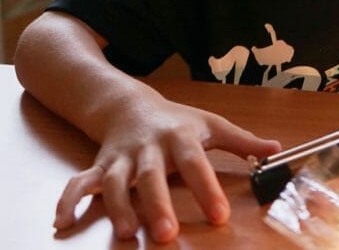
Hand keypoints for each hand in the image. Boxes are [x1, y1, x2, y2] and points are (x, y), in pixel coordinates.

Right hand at [54, 97, 280, 242]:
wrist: (129, 104)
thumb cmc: (176, 121)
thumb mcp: (211, 124)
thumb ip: (242, 142)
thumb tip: (276, 151)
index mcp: (180, 137)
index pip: (196, 163)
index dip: (207, 188)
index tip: (219, 215)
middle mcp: (149, 148)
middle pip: (152, 176)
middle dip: (157, 204)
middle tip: (166, 233)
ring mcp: (121, 158)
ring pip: (116, 183)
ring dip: (119, 207)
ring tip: (126, 233)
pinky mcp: (100, 167)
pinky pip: (79, 182)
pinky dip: (68, 200)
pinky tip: (62, 223)